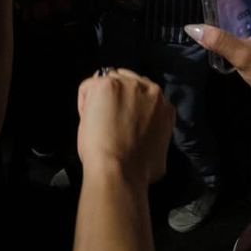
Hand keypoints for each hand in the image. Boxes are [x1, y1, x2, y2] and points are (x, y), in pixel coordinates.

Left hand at [75, 68, 173, 186]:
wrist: (119, 169)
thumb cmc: (139, 170)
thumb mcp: (161, 151)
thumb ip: (156, 133)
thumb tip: (149, 138)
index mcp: (165, 107)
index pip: (145, 95)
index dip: (131, 106)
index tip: (122, 119)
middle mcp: (151, 90)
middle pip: (128, 82)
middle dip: (118, 98)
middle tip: (108, 118)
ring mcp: (129, 85)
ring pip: (108, 81)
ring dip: (101, 98)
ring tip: (97, 121)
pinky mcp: (108, 85)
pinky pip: (88, 87)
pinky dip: (84, 103)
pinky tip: (88, 120)